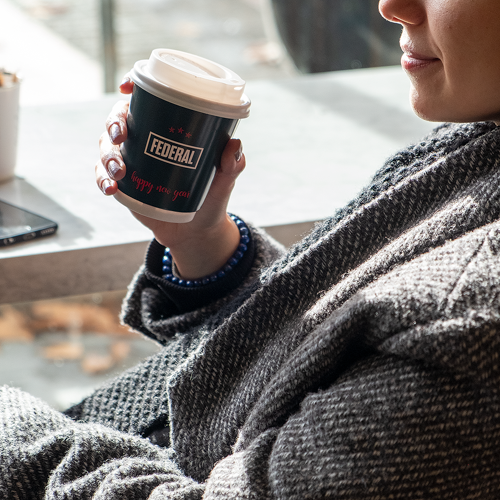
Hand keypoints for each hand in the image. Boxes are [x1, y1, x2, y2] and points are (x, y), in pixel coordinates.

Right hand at [95, 76, 246, 279]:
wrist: (197, 230)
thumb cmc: (211, 196)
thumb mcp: (224, 180)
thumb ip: (231, 165)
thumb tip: (234, 146)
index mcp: (168, 127)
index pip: (147, 98)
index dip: (133, 85)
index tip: (127, 87)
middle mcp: (146, 139)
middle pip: (119, 118)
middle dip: (114, 122)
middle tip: (121, 135)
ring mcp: (132, 160)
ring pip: (107, 146)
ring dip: (107, 155)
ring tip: (120, 171)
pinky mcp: (124, 184)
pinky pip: (103, 176)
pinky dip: (102, 179)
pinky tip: (111, 188)